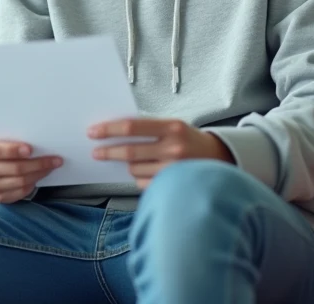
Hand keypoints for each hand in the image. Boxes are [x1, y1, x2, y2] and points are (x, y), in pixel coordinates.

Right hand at [0, 136, 62, 203]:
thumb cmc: (2, 144)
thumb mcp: (3, 137)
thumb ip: (16, 137)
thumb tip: (41, 139)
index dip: (13, 150)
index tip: (30, 149)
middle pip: (13, 169)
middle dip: (38, 164)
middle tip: (55, 159)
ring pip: (20, 182)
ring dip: (39, 173)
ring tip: (52, 166)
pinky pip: (20, 192)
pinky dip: (33, 183)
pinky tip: (41, 175)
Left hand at [89, 118, 234, 189]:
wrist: (220, 159)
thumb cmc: (190, 140)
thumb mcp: (173, 126)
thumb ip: (149, 129)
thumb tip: (114, 133)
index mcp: (172, 127)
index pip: (132, 126)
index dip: (109, 129)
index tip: (92, 131)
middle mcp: (173, 148)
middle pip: (129, 151)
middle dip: (108, 151)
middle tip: (95, 152)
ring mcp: (174, 169)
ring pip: (134, 169)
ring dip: (128, 166)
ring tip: (134, 161)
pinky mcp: (172, 186)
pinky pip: (142, 183)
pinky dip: (139, 178)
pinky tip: (147, 172)